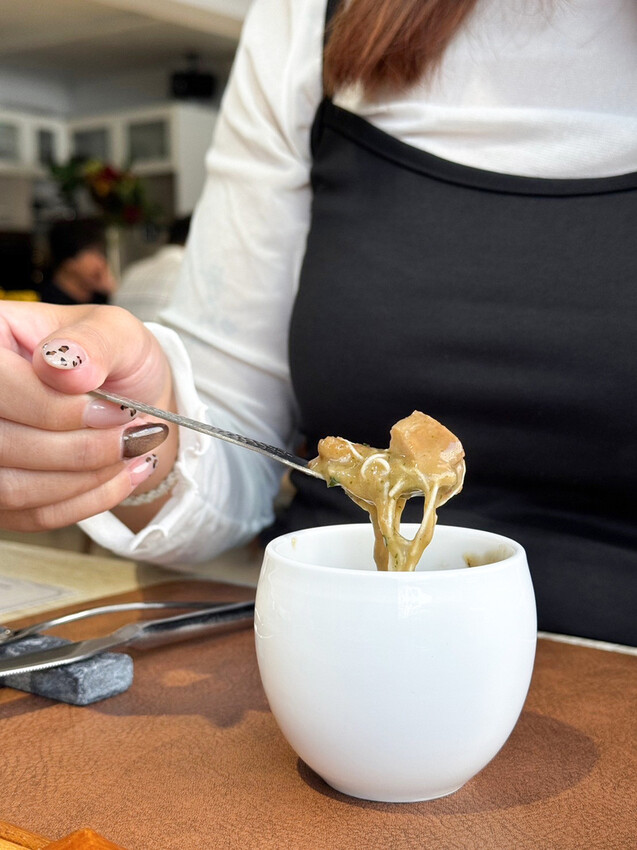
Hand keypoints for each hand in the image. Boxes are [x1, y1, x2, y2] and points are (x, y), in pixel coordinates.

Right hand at [0, 301, 177, 531]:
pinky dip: (87, 500)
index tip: (117, 410)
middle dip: (81, 449)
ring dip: (86, 478)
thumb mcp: (117, 332)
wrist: (128, 400)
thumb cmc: (113, 358)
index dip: (54, 408)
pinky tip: (124, 476)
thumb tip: (64, 366)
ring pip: (12, 487)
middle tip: (134, 436)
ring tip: (132, 454)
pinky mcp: (2, 493)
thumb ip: (92, 342)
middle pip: (1, 443)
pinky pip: (32, 514)